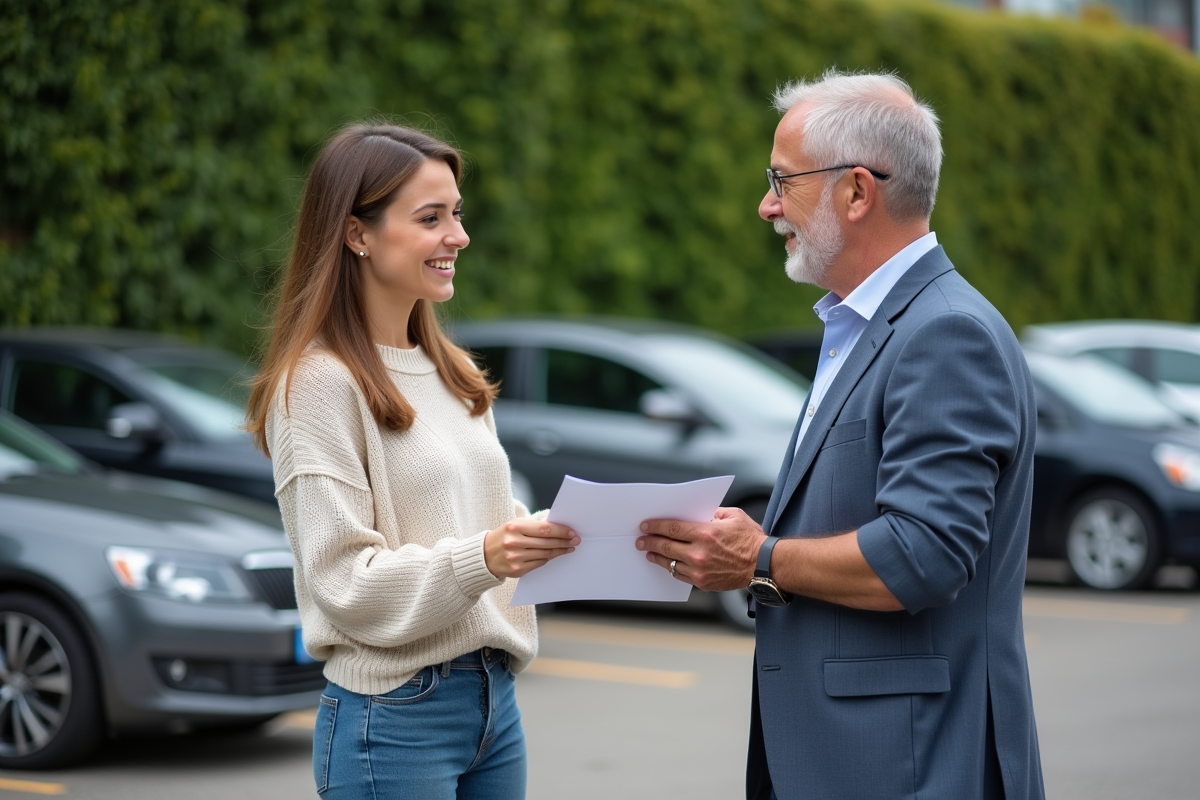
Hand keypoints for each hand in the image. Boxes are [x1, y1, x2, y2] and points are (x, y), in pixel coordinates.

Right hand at [484, 518, 579, 578]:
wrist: (484, 555)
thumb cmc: (503, 537)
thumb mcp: (515, 525)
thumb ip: (534, 526)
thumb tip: (558, 528)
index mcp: (515, 527)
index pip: (545, 529)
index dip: (561, 531)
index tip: (572, 532)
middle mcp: (514, 542)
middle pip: (547, 542)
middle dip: (564, 541)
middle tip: (576, 540)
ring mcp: (516, 558)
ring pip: (545, 554)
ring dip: (560, 551)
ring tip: (569, 547)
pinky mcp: (517, 570)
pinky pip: (539, 563)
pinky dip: (548, 558)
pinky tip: (555, 554)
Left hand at [636, 506, 764, 590]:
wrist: (764, 565)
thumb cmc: (751, 540)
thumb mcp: (733, 516)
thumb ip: (712, 512)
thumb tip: (696, 513)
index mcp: (706, 533)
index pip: (672, 528)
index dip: (655, 526)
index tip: (645, 525)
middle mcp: (700, 553)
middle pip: (666, 547)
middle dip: (650, 542)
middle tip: (641, 541)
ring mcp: (700, 570)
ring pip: (670, 564)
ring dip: (657, 558)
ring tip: (649, 553)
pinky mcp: (703, 583)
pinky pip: (681, 575)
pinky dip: (672, 568)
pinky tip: (667, 564)